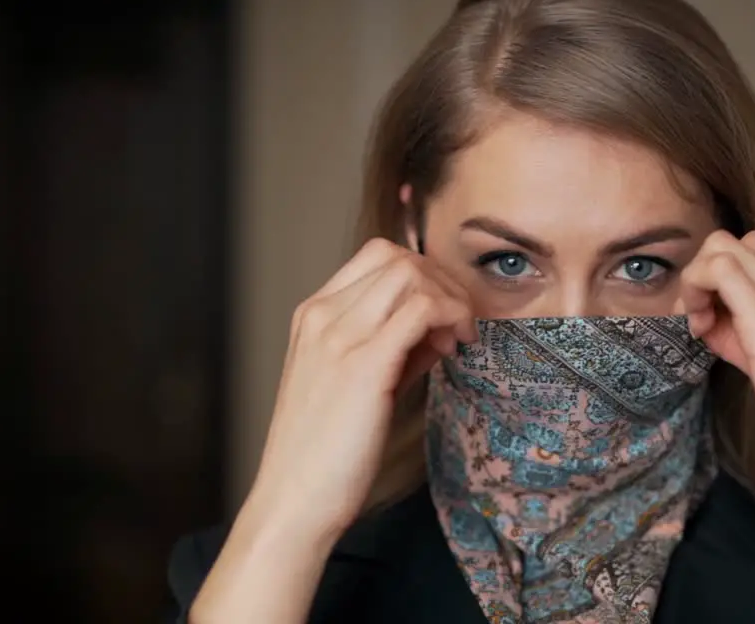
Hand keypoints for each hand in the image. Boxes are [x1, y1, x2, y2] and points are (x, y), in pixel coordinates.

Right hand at [190, 239, 476, 622]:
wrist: (295, 499)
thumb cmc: (326, 450)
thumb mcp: (357, 382)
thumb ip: (396, 347)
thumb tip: (440, 325)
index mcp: (313, 315)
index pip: (376, 256)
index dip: (422, 275)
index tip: (442, 313)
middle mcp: (322, 315)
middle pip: (397, 257)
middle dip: (441, 282)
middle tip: (459, 323)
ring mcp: (339, 336)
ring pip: (411, 274)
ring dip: (449, 298)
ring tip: (458, 338)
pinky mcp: (364, 364)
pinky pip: (422, 309)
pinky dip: (450, 317)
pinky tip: (456, 348)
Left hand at [678, 230, 754, 572]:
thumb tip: (716, 312)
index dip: (731, 279)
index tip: (723, 319)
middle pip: (739, 245)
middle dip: (709, 279)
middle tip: (704, 325)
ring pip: (721, 250)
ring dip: (697, 284)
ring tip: (703, 330)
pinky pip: (717, 270)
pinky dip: (694, 290)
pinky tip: (699, 328)